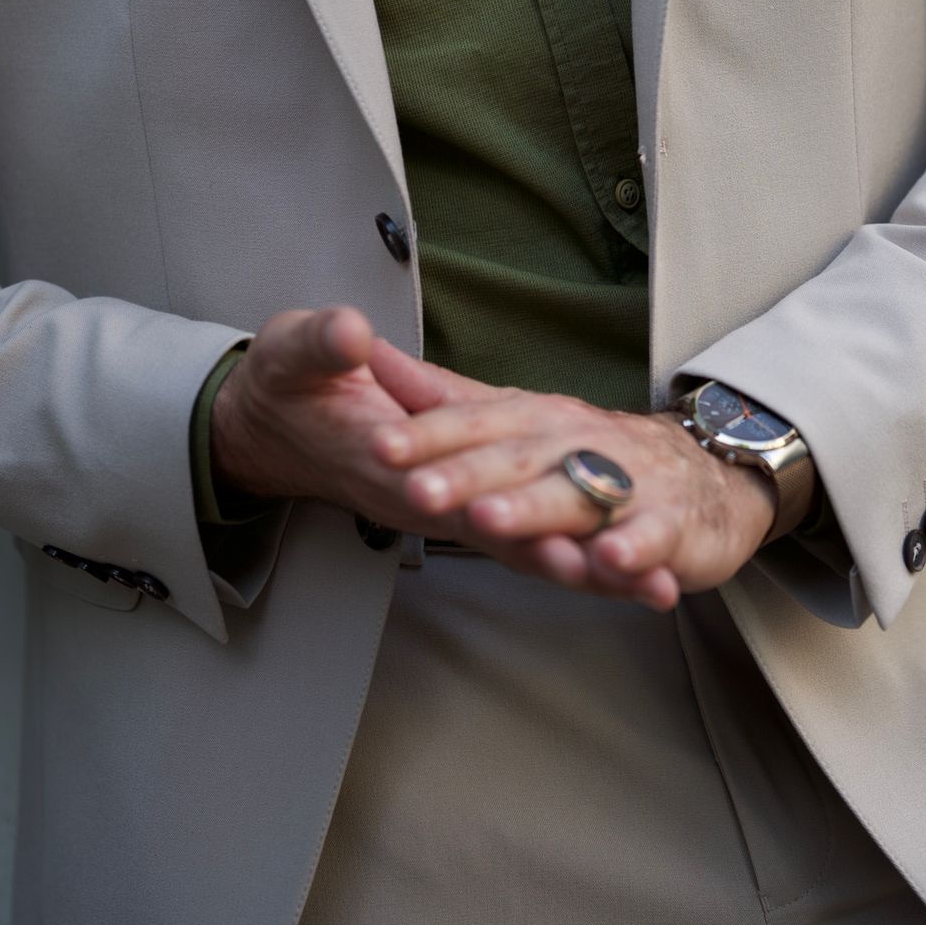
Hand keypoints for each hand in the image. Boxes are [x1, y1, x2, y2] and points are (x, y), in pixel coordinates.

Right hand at [208, 312, 690, 603]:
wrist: (274, 424)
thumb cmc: (288, 384)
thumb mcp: (290, 352)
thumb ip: (320, 347)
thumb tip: (351, 335)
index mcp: (381, 456)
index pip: (442, 489)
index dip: (496, 507)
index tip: (548, 529)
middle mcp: (419, 496)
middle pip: (499, 536)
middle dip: (564, 556)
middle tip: (630, 575)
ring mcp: (445, 508)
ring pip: (522, 548)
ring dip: (586, 570)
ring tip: (651, 588)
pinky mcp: (465, 507)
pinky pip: (526, 541)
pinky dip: (579, 561)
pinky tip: (636, 578)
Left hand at [366, 345, 796, 611]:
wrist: (703, 474)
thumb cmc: (590, 452)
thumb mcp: (514, 421)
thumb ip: (443, 398)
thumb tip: (369, 354)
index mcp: (534, 417)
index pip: (473, 421)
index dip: (426, 433)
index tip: (378, 445)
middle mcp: (576, 441)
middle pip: (514, 458)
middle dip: (465, 474)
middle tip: (415, 491)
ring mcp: (626, 481)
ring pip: (574, 495)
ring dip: (533, 508)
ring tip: (490, 521)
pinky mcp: (669, 524)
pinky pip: (651, 537)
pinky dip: (634, 551)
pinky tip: (612, 562)